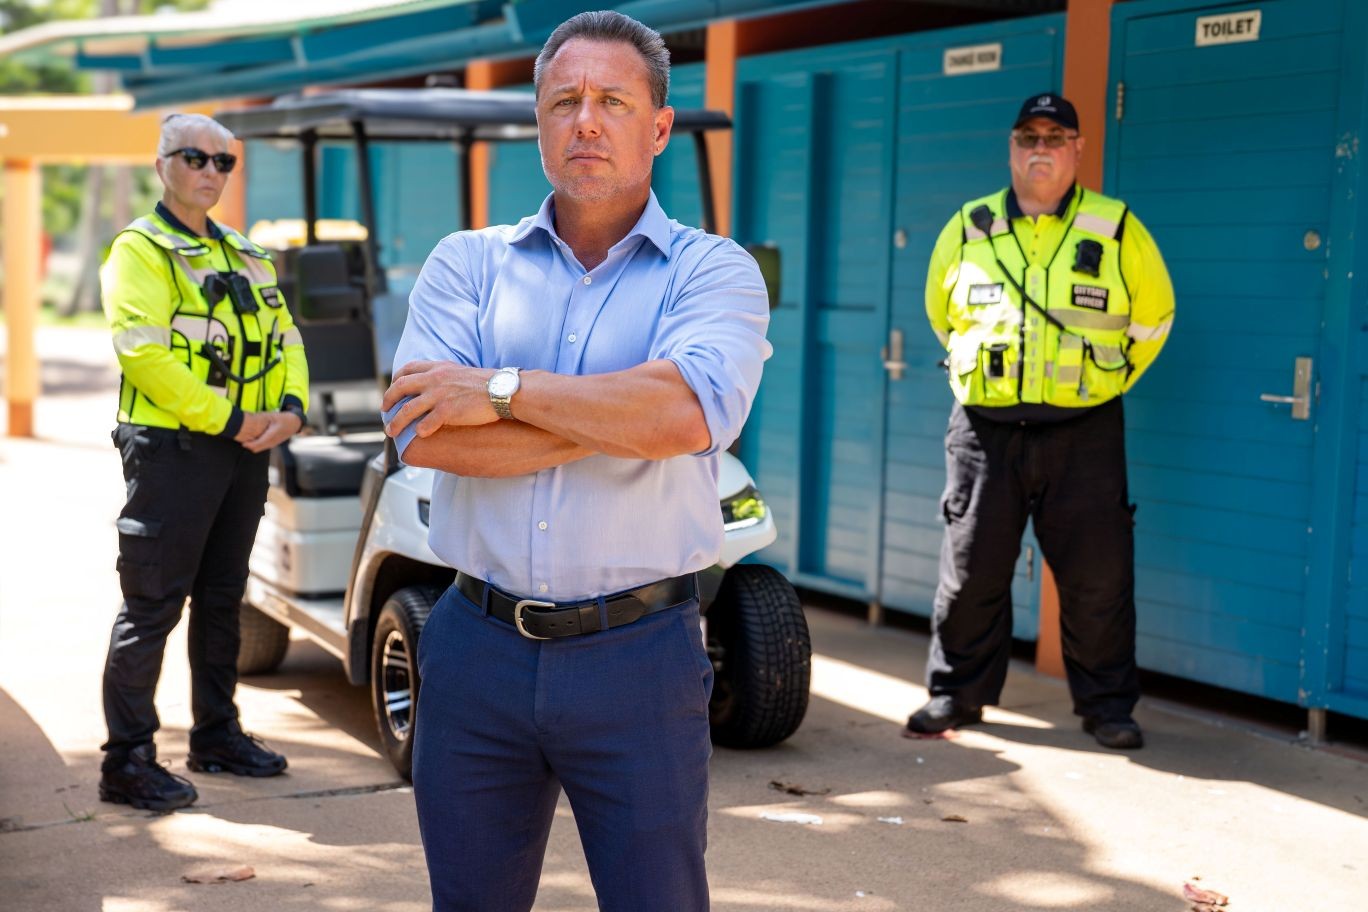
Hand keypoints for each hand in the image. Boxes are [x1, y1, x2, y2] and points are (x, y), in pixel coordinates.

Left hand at [238, 411, 303, 452]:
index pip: (259, 443)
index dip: (249, 445)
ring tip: (244, 439)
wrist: (294, 424)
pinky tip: (251, 439)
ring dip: (251, 445)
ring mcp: (272, 444)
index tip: (242, 442)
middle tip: (240, 440)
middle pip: (256, 448)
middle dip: (248, 445)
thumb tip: (247, 417)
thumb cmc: (283, 419)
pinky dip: (255, 445)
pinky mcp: (271, 444)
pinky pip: (261, 447)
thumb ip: (260, 418)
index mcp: (272, 434)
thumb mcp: (271, 416)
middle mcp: (272, 442)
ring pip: (258, 449)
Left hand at [382, 361, 498, 439]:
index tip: (392, 391)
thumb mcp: (460, 371)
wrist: (502, 390)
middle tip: (384, 412)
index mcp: (437, 367)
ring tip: (391, 431)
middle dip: (388, 401)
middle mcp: (434, 379)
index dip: (395, 380)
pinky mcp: (447, 411)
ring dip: (396, 422)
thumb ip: (444, 375)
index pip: (407, 369)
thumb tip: (434, 383)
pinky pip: (426, 423)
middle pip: (400, 388)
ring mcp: (439, 395)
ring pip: (407, 410)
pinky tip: (420, 435)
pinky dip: (420, 430)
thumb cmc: (486, 384)